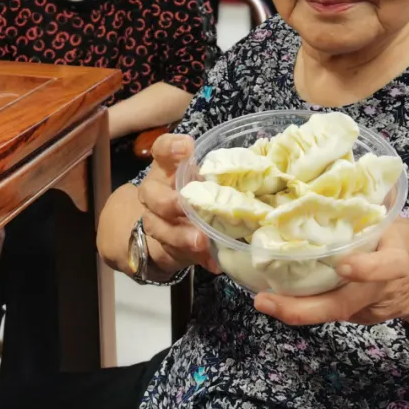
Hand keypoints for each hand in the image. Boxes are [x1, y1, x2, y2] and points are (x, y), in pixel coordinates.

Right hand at [136, 133, 220, 274]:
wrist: (169, 229)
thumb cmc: (194, 194)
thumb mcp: (204, 182)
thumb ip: (220, 178)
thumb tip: (258, 174)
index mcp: (168, 169)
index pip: (162, 150)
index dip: (171, 147)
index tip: (187, 148)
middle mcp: (156, 191)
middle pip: (150, 193)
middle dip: (168, 201)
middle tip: (184, 206)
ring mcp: (154, 219)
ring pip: (157, 226)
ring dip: (179, 234)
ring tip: (199, 241)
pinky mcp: (161, 245)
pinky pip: (172, 251)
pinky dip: (194, 257)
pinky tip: (211, 261)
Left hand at [253, 218, 408, 326]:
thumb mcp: (402, 223)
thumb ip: (373, 210)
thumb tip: (341, 172)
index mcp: (399, 261)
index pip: (386, 267)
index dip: (365, 269)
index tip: (343, 265)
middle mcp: (381, 290)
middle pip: (342, 305)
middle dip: (302, 308)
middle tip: (265, 301)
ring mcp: (369, 309)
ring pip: (331, 313)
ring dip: (295, 310)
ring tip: (263, 300)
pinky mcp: (360, 318)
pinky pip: (330, 310)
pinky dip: (305, 305)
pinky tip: (279, 295)